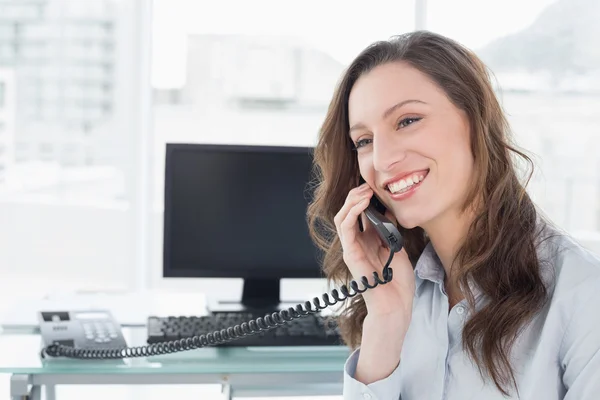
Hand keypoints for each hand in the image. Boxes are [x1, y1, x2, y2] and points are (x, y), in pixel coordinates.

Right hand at [333, 183, 415, 319]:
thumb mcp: (397, 248)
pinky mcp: (350, 254)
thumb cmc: (397, 282)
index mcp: (368, 241)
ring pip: (342, 217)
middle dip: (356, 196)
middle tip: (368, 185)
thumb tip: (388, 210)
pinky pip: (346, 228)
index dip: (365, 198)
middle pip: (348, 213)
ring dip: (352, 201)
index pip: (360, 214)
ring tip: (365, 191)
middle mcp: (357, 243)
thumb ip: (389, 230)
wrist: (396, 305)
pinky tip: (363, 203)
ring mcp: (352, 249)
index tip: (376, 186)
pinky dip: (352, 212)